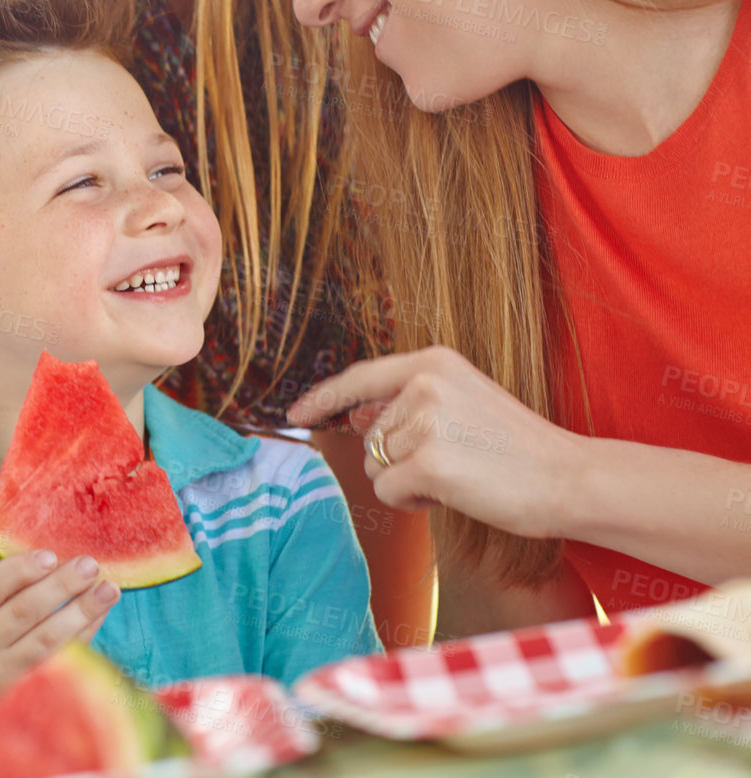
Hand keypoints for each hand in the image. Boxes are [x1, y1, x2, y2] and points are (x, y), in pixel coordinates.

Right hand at [0, 550, 118, 724]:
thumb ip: (6, 593)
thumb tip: (58, 561)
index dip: (21, 569)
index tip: (51, 555)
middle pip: (23, 610)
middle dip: (61, 584)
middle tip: (90, 565)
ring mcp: (1, 676)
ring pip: (47, 637)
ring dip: (82, 610)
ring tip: (108, 589)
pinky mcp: (27, 694)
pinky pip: (62, 659)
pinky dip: (84, 635)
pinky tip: (100, 616)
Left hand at [285, 346, 583, 538]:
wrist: (570, 478)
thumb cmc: (518, 450)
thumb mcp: (462, 405)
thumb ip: (410, 405)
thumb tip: (356, 419)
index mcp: (433, 362)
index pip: (360, 377)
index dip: (323, 398)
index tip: (296, 414)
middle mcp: (424, 384)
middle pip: (369, 436)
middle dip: (399, 460)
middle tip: (456, 463)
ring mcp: (425, 421)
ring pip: (376, 466)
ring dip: (409, 481)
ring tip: (461, 475)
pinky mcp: (429, 462)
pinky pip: (387, 491)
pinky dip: (413, 502)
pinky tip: (455, 493)